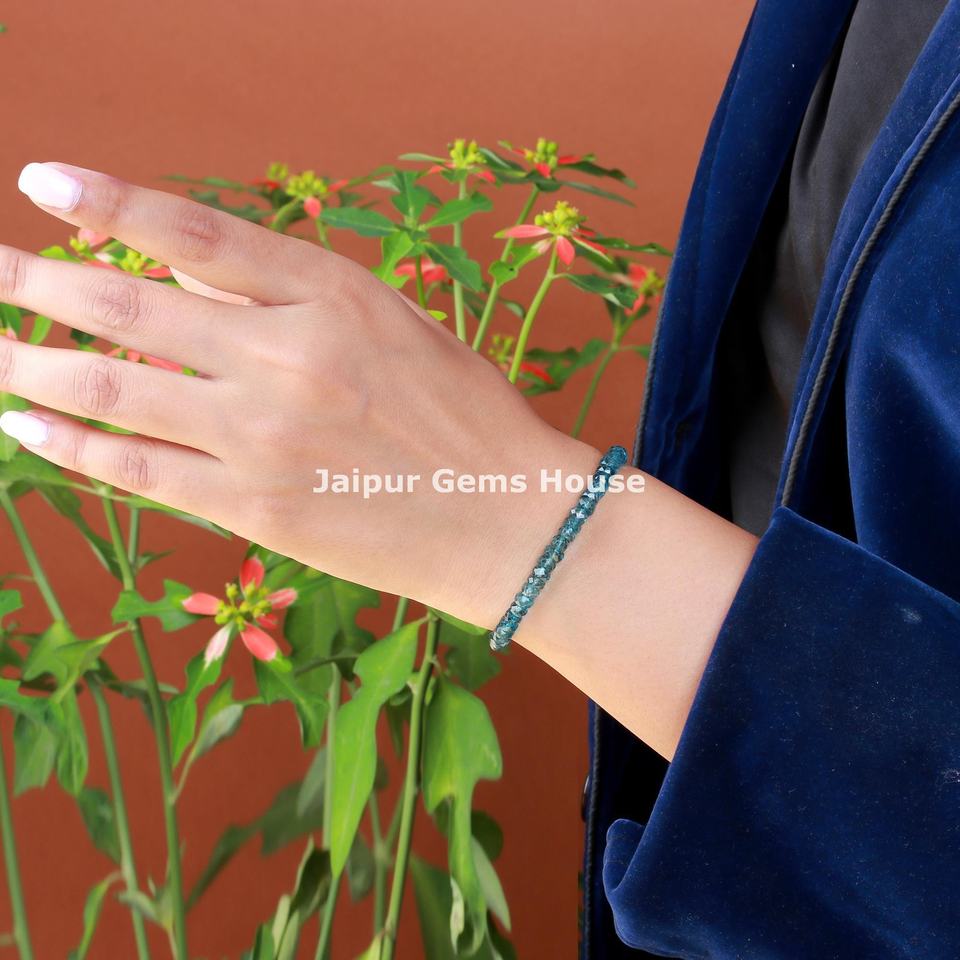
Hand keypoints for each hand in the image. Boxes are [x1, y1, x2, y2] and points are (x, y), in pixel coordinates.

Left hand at [0, 162, 597, 625]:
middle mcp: (288, 358)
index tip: (43, 183)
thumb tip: (184, 275)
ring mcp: (263, 438)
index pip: (195, 235)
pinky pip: (139, 471)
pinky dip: (72, 446)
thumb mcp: (396, 323)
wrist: (507, 520)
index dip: (110, 203)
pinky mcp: (254, 508)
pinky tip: (27, 428)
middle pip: (127, 307)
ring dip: (28, 366)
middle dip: (33, 282)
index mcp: (333, 296)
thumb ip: (292, 293)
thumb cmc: (466, 415)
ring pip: (112, 389)